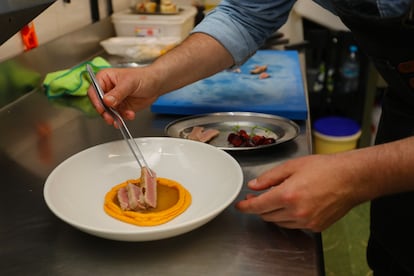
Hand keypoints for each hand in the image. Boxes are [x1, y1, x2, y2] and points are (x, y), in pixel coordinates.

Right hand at [87, 67, 159, 125]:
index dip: (96, 100)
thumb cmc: (143, 77)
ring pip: (108, 111)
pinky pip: (118, 115)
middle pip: (99, 103)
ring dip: (114, 117)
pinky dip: (123, 118)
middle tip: (110, 118)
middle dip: (105, 112)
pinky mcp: (121, 107)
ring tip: (119, 120)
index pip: (94, 90)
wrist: (156, 84)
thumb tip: (107, 101)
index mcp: (105, 78)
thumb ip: (118, 92)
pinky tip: (130, 115)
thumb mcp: (129, 83)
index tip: (101, 108)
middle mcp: (107, 89)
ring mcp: (114, 99)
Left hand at [235, 154, 361, 231]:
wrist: (351, 179)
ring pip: (279, 222)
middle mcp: (296, 212)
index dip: (246, 207)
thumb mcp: (292, 166)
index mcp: (288, 195)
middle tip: (257, 197)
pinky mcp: (316, 227)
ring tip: (275, 199)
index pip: (258, 206)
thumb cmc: (325, 168)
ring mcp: (307, 222)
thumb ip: (269, 177)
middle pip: (267, 215)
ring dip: (272, 213)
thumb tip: (254, 186)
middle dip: (259, 207)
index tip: (240, 206)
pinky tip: (290, 206)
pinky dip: (287, 218)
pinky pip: (293, 225)